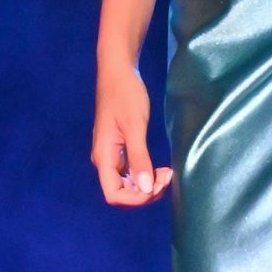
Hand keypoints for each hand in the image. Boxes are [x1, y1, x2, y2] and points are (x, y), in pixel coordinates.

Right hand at [92, 57, 172, 207]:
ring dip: (148, 185)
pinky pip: (131, 172)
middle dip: (145, 191)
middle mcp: (104, 160)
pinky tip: (160, 168)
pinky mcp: (120, 149)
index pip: (114, 194)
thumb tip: (145, 188)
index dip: (136, 199)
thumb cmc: (125, 95)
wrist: (118, 72)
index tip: (157, 185)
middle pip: (122, 192)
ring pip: (128, 184)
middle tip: (167, 176)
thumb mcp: (135, 126)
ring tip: (167, 172)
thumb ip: (139, 158)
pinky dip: (146, 174)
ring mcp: (111, 155)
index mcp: (103, 157)